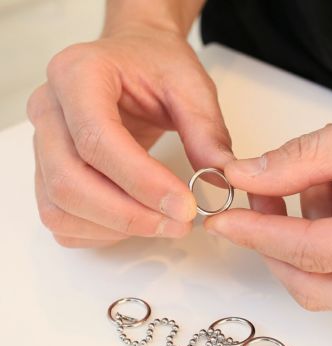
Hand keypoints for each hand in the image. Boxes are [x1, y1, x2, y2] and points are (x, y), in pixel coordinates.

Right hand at [27, 23, 232, 247]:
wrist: (131, 58)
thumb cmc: (154, 65)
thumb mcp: (191, 86)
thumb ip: (207, 132)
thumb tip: (221, 182)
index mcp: (78, 75)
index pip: (97, 139)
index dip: (142, 182)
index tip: (184, 206)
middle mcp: (48, 110)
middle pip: (69, 181)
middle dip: (129, 215)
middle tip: (179, 223)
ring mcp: (41, 145)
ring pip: (59, 208)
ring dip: (115, 228)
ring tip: (162, 223)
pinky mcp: (46, 173)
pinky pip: (61, 220)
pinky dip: (98, 233)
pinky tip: (135, 222)